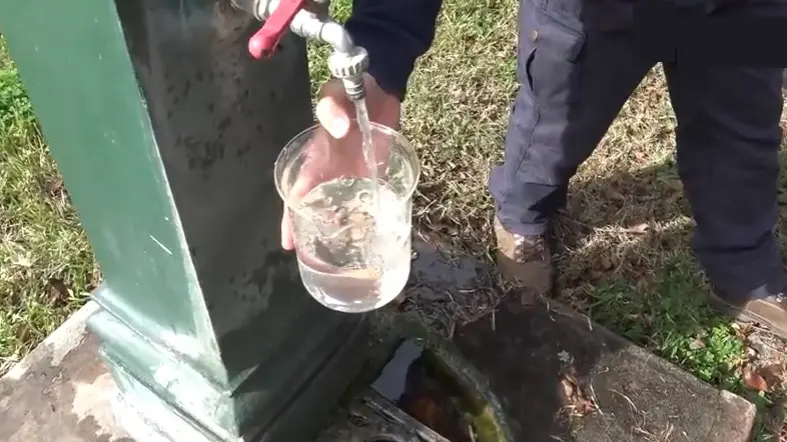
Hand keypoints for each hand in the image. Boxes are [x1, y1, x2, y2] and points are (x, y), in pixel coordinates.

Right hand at [281, 74, 401, 250]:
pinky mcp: (376, 175)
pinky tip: (370, 235)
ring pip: (342, 208)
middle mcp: (333, 172)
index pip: (299, 193)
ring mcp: (354, 175)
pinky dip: (367, 217)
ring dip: (340, 230)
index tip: (289, 242)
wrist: (382, 88)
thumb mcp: (337, 93)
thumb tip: (336, 127)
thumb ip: (332, 107)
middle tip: (311, 260)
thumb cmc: (353, 91)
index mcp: (318, 158)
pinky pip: (369, 199)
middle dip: (311, 232)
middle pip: (317, 208)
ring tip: (340, 258)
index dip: (291, 217)